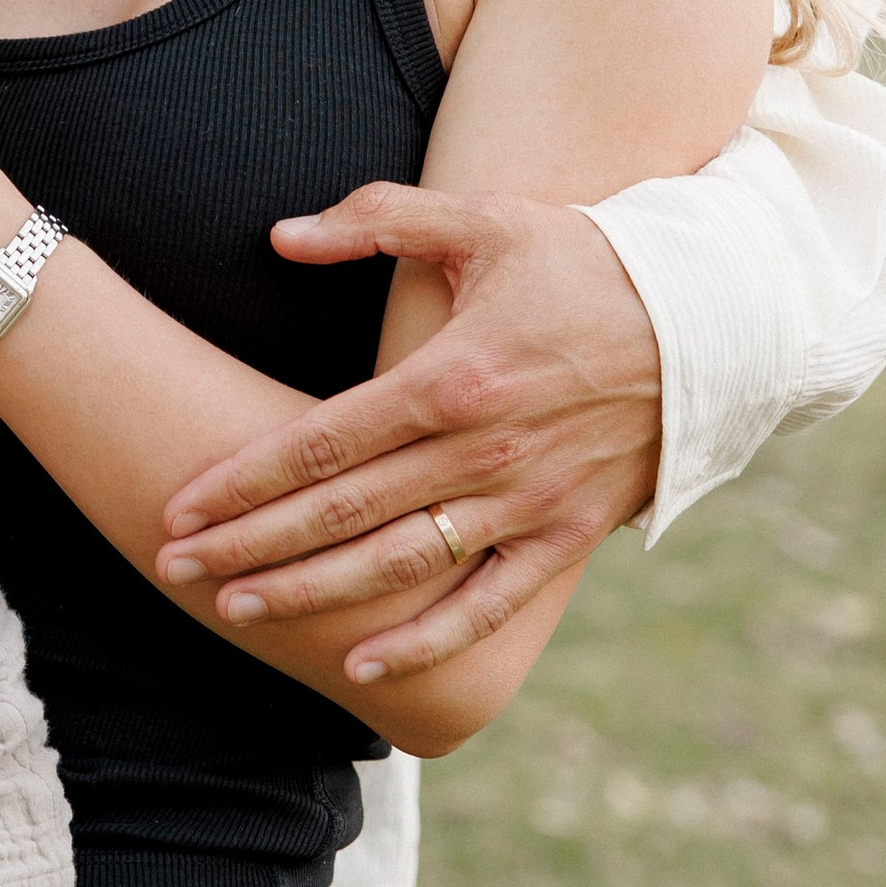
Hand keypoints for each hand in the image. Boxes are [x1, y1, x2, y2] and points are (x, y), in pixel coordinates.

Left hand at [155, 188, 663, 685]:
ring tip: (238, 610)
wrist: (711, 318)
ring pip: (399, 565)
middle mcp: (482, 452)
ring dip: (313, 594)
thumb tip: (282, 233)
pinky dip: (425, 643)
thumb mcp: (485, 219)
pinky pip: (489, 607)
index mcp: (452, 378)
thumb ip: (377, 219)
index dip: (243, 479)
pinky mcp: (565, 536)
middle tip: (173, 566)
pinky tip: (360, 667)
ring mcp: (525, 503)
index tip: (179, 505)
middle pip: (341, 513)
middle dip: (249, 543)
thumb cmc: (585, 260)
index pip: (321, 442)